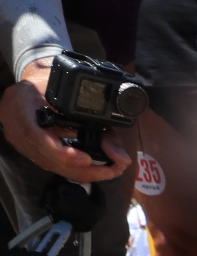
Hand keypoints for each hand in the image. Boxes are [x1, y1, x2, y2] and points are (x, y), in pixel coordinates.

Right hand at [0, 60, 129, 181]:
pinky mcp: (25, 147)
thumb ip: (99, 125)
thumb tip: (121, 158)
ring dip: (78, 172)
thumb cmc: (51, 84)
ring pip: (49, 165)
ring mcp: (18, 138)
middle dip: (81, 169)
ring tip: (106, 172)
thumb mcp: (74, 96)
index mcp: (22, 105)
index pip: (37, 136)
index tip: (87, 159)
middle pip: (47, 158)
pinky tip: (90, 168)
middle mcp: (16, 125)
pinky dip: (70, 167)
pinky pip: (48, 162)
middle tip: (110, 172)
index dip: (62, 152)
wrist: (28, 84)